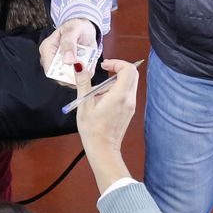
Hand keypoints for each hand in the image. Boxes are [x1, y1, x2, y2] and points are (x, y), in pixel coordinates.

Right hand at [40, 17, 97, 80]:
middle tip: (85, 69)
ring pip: (69, 81)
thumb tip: (67, 60)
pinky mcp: (70, 71)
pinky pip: (77, 79)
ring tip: (87, 66)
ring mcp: (61, 67)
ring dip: (80, 76)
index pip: (49, 69)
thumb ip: (69, 43)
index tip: (77, 69)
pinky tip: (88, 67)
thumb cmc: (76, 27)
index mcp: (47, 49)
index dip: (63, 73)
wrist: (85, 29)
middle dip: (74, 76)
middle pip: (59, 78)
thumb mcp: (73, 30)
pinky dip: (85, 75)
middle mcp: (51, 60)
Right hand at [76, 58, 139, 191]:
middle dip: (118, 68)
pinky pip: (126, 93)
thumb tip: (79, 65)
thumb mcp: (84, 104)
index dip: (117, 62)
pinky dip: (116, 90)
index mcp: (119, 96)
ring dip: (115, 80)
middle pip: (132, 74)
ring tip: (98, 92)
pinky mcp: (129, 110)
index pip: (129, 69)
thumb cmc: (92, 130)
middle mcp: (129, 99)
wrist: (103, 150)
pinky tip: (102, 100)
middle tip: (104, 71)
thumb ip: (83, 82)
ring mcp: (131, 105)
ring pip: (129, 83)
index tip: (104, 66)